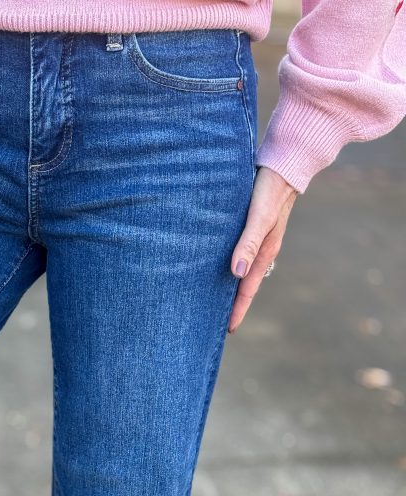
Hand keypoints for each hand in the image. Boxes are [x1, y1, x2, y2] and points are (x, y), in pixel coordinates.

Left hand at [228, 166, 299, 332]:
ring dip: (228, 285)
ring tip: (211, 299)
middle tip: (213, 322)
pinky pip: (238, 253)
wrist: (285, 163)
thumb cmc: (271, 189)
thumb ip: (248, 244)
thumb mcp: (259, 218)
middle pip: (244, 284)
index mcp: (264, 253)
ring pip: (240, 270)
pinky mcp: (251, 227)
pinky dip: (228, 265)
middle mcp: (261, 250)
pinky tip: (215, 265)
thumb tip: (236, 274)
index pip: (247, 289)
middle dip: (231, 303)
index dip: (237, 310)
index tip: (226, 330)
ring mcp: (257, 239)